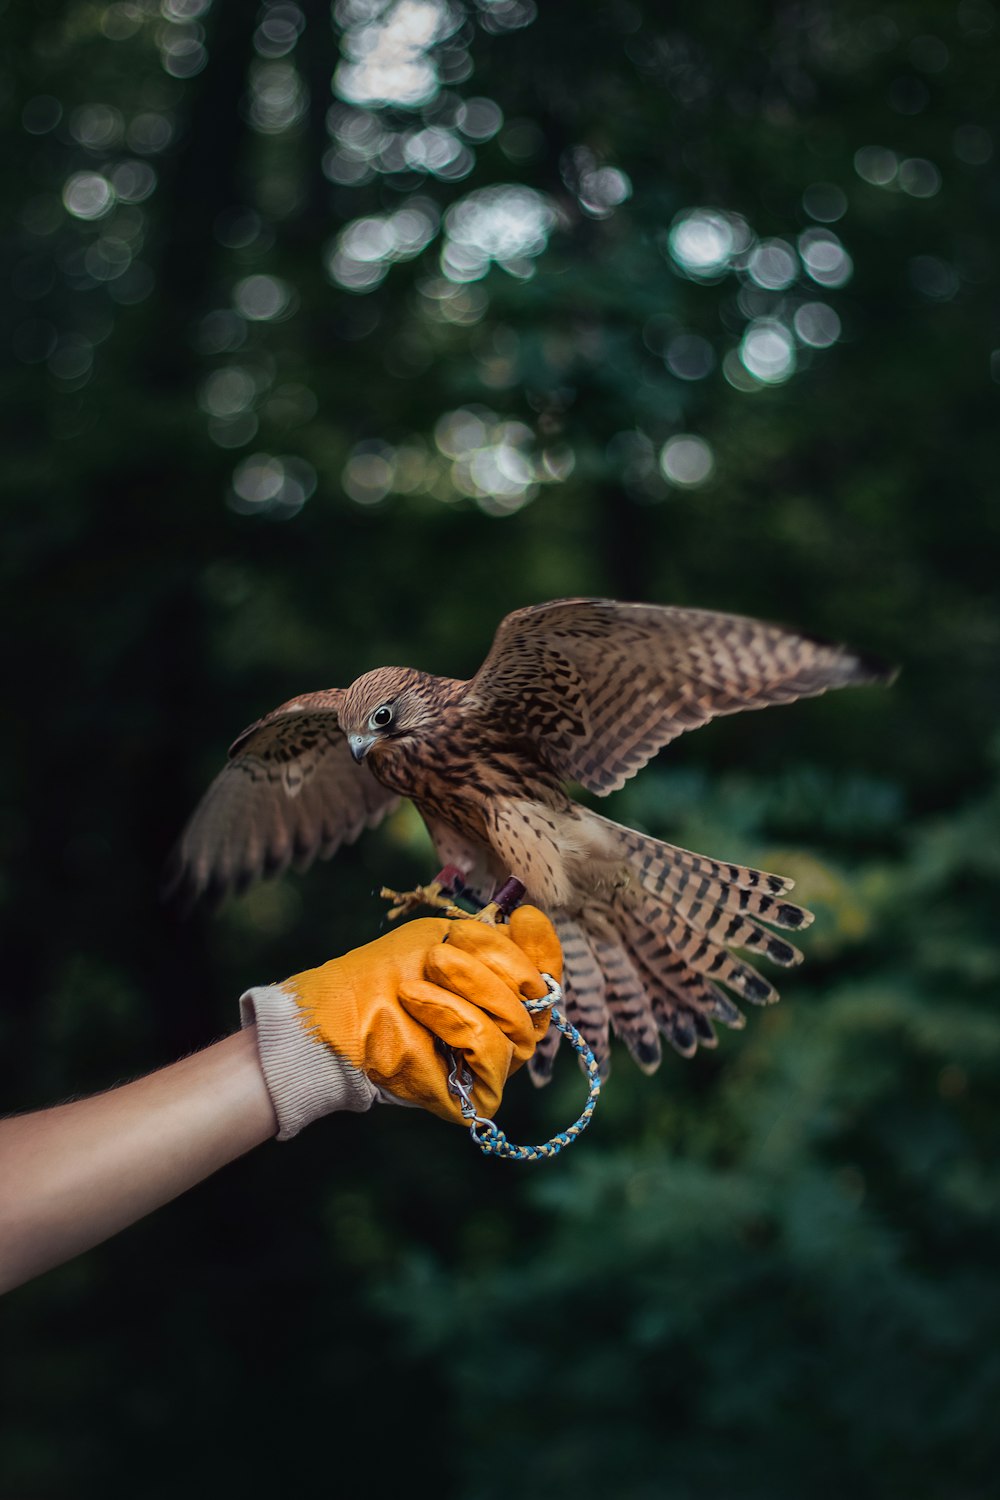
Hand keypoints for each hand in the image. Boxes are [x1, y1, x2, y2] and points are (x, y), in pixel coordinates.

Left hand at [240, 907, 561, 1136]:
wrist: (334, 1017)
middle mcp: (505, 1032)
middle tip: (444, 952)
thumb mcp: (441, 941)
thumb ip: (492, 938)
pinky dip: (457, 1018)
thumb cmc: (381, 977)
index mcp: (501, 996)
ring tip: (427, 971)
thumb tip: (530, 920)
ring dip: (471, 986)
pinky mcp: (476, 1095)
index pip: (547, 974)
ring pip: (520, 1024)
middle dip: (496, 963)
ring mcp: (492, 1066)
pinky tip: (418, 1001)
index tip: (521, 917)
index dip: (542, 946)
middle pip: (539, 996)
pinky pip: (493, 1051)